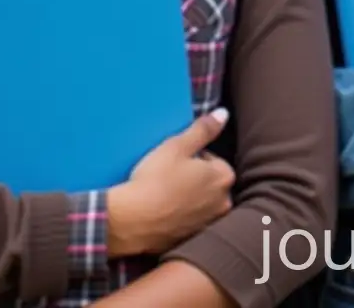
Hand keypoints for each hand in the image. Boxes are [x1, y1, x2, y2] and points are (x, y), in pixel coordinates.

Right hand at [108, 109, 234, 256]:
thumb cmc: (155, 179)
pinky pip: (188, 223)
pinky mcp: (189, 241)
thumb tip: (224, 114)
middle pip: (210, 184)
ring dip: (188, 199)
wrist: (130, 221)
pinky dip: (178, 217)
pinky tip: (161, 212)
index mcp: (224, 178)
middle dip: (194, 179)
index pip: (214, 160)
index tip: (176, 161)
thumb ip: (203, 129)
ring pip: (200, 204)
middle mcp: (222, 204)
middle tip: (169, 177)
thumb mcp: (177, 145)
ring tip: (164, 195)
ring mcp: (206, 226)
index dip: (193, 158)